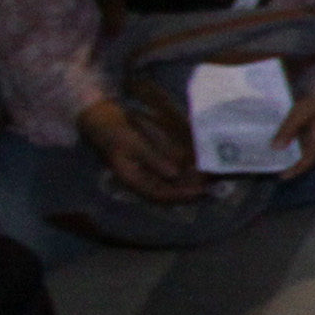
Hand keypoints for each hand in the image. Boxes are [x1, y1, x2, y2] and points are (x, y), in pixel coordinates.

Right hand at [77, 100, 208, 203]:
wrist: (104, 119)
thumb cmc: (116, 131)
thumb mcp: (134, 144)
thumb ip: (153, 159)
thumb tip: (173, 174)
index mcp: (132, 180)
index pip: (159, 195)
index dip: (180, 195)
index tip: (199, 192)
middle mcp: (141, 179)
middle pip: (169, 191)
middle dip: (190, 188)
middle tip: (210, 183)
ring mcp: (146, 171)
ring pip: (172, 181)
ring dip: (190, 180)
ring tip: (210, 176)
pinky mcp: (152, 161)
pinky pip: (171, 170)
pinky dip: (185, 169)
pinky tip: (199, 164)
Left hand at [272, 92, 314, 181]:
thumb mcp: (299, 114)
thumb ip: (287, 130)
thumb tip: (275, 148)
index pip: (307, 161)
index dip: (295, 170)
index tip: (282, 176)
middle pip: (306, 159)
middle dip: (293, 166)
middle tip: (276, 170)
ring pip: (306, 152)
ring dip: (294, 157)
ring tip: (278, 159)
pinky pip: (305, 144)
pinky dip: (295, 147)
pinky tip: (285, 145)